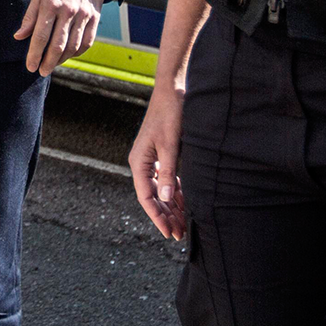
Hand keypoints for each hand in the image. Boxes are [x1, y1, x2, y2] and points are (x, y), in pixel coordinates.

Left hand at [14, 0, 101, 75]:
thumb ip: (30, 17)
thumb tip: (19, 36)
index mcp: (51, 4)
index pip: (41, 36)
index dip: (35, 54)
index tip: (30, 66)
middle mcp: (69, 11)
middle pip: (58, 45)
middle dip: (48, 62)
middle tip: (41, 71)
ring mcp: (84, 15)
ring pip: (73, 46)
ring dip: (62, 60)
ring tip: (52, 65)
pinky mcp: (95, 18)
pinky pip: (87, 42)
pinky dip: (77, 52)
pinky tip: (68, 56)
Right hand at [129, 85, 186, 239]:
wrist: (174, 90)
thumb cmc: (170, 113)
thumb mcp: (171, 144)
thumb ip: (168, 172)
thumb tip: (167, 199)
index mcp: (139, 161)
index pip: (146, 197)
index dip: (158, 216)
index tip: (169, 232)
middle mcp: (144, 163)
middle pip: (153, 197)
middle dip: (166, 216)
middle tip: (178, 235)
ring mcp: (153, 160)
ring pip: (162, 191)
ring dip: (172, 208)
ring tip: (183, 225)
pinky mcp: (164, 155)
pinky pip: (169, 181)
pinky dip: (177, 194)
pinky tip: (186, 205)